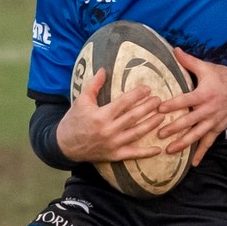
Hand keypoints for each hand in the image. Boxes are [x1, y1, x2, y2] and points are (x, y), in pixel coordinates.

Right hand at [56, 69, 170, 163]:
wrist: (64, 146)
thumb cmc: (74, 121)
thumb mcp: (81, 101)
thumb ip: (93, 85)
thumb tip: (103, 69)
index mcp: (101, 115)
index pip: (124, 102)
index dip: (137, 94)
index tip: (148, 88)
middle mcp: (108, 130)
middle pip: (134, 117)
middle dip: (148, 107)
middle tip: (159, 100)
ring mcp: (112, 144)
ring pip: (137, 133)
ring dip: (151, 125)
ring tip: (162, 116)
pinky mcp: (114, 155)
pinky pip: (132, 154)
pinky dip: (146, 153)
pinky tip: (158, 149)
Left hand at [156, 50, 226, 161]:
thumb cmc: (222, 77)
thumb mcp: (206, 67)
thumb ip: (189, 61)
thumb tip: (174, 49)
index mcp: (204, 94)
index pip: (185, 100)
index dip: (172, 105)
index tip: (159, 109)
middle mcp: (208, 110)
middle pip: (189, 120)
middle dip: (174, 128)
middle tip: (159, 134)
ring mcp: (213, 121)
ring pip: (197, 134)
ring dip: (183, 143)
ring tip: (169, 150)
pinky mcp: (218, 129)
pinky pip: (208, 142)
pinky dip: (201, 153)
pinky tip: (193, 164)